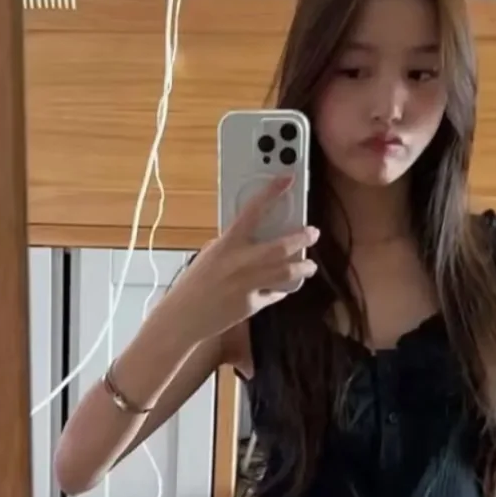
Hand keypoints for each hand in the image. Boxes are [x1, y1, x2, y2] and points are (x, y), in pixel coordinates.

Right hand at [166, 176, 318, 341]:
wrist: (183, 317)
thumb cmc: (193, 285)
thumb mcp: (209, 255)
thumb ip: (231, 245)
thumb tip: (252, 237)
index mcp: (227, 245)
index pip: (252, 211)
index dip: (271, 192)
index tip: (287, 179)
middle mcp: (240, 263)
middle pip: (281, 247)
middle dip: (302, 238)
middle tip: (312, 233)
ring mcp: (248, 284)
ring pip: (287, 273)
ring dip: (303, 268)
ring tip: (310, 265)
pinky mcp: (252, 304)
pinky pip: (274, 293)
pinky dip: (280, 288)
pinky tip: (283, 287)